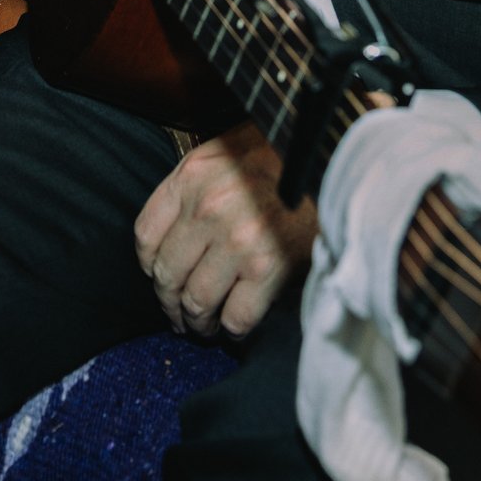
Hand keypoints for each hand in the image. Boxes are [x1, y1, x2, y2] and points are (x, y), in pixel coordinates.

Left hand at [135, 121, 317, 339]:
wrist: (335, 158)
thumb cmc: (281, 155)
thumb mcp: (225, 151)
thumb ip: (195, 184)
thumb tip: (177, 231)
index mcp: (191, 176)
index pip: (145, 235)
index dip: (148, 266)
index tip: (159, 277)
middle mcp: (207, 208)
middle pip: (167, 274)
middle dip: (170, 303)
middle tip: (179, 314)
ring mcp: (235, 240)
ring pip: (197, 301)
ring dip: (198, 322)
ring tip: (204, 326)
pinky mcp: (267, 268)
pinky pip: (236, 316)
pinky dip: (232, 329)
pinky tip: (234, 326)